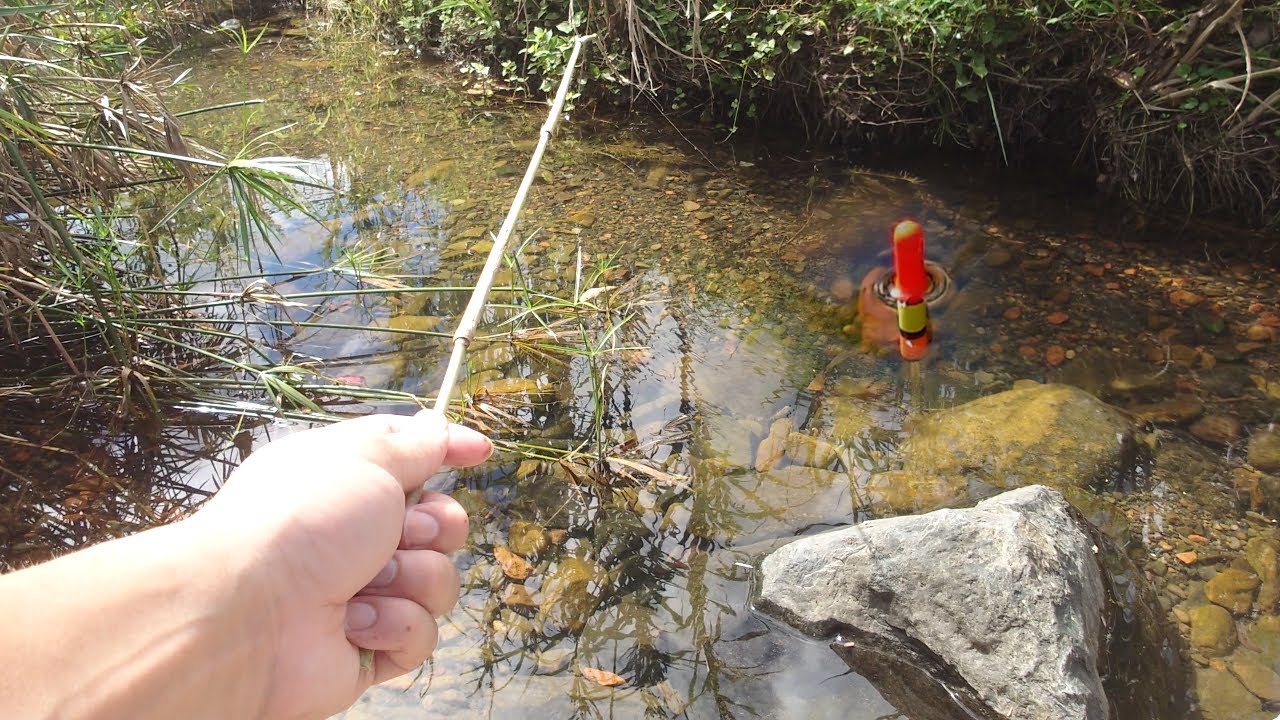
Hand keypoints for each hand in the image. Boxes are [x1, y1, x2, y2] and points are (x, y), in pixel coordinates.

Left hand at [188, 411, 491, 718]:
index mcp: (347, 482)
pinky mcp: (370, 648)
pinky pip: (421, 634)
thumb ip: (415, 443)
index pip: (412, 461)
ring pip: (438, 582)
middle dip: (435, 527)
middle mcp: (356, 537)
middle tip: (402, 532)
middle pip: (441, 526)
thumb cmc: (301, 521)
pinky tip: (354, 623)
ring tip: (366, 583)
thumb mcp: (366, 457)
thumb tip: (442, 426)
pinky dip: (394, 625)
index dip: (446, 453)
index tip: (479, 451)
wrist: (249, 613)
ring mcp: (365, 594)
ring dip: (412, 579)